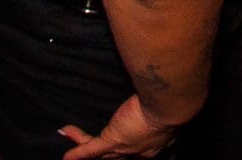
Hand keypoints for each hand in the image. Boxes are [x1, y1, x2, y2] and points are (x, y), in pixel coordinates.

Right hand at [60, 94, 178, 157]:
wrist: (171, 103)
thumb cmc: (176, 99)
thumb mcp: (172, 104)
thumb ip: (166, 101)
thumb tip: (166, 89)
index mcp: (157, 144)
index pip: (141, 153)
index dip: (133, 153)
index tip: (133, 147)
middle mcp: (140, 152)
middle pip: (117, 158)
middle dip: (106, 156)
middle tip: (94, 152)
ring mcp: (125, 148)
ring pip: (100, 154)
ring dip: (85, 151)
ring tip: (70, 153)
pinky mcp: (113, 140)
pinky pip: (91, 149)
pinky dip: (78, 152)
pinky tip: (66, 156)